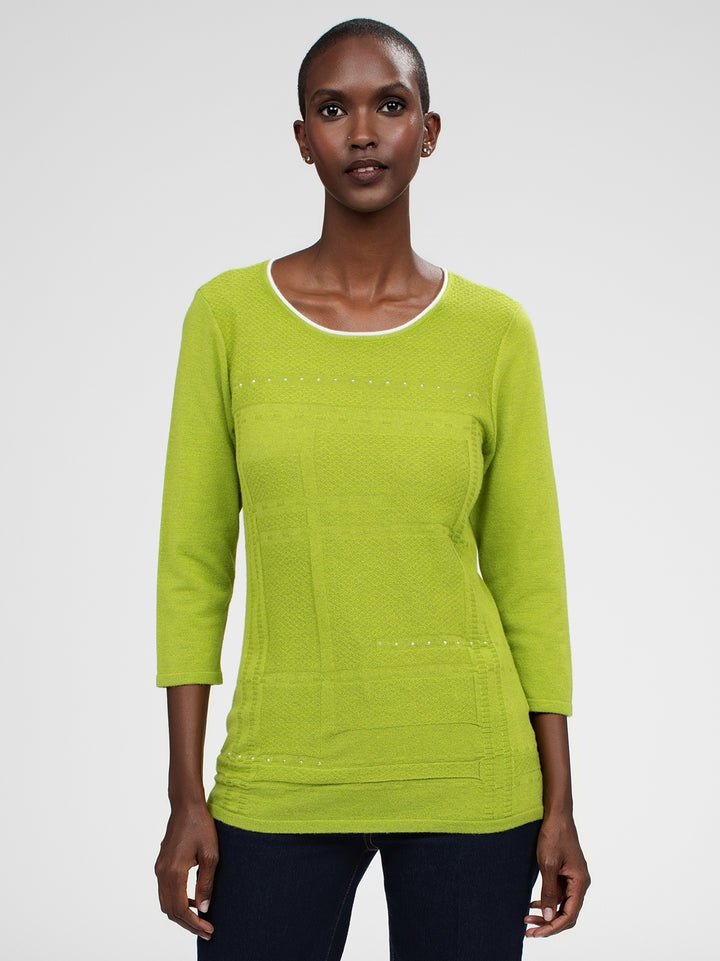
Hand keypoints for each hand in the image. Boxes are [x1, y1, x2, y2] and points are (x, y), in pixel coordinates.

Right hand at [155, 800, 218, 941]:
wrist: (186, 806)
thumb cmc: (201, 827)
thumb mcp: (210, 855)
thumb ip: (206, 883)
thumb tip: (204, 909)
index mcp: (174, 872)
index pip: (181, 909)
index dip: (194, 924)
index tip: (208, 930)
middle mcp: (162, 873)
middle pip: (170, 911)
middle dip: (188, 924)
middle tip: (206, 931)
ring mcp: (159, 869)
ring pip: (166, 903)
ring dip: (182, 914)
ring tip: (201, 920)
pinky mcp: (161, 865)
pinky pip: (166, 891)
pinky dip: (178, 901)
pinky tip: (194, 900)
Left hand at [524, 811, 589, 937]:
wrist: (556, 814)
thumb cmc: (554, 836)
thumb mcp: (547, 865)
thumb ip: (549, 892)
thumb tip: (548, 917)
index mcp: (580, 882)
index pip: (569, 915)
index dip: (553, 927)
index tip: (537, 933)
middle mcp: (580, 883)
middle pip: (567, 913)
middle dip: (549, 924)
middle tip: (529, 932)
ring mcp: (573, 878)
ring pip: (562, 905)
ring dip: (546, 914)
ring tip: (528, 920)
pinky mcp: (566, 873)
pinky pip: (559, 894)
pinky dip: (547, 901)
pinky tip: (533, 904)